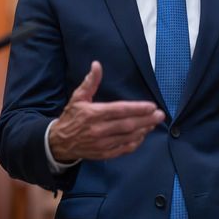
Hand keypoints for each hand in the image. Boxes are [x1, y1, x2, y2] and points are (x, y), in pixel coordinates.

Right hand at [49, 61, 164, 161]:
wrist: (59, 142)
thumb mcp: (78, 97)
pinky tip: (142, 135)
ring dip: (143, 130)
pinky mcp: (103, 154)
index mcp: (93, 114)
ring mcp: (101, 143)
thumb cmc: (71, 117)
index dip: (137, 108)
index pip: (120, 110)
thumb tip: (97, 65)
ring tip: (154, 123)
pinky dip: (135, 143)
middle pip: (128, 124)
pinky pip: (123, 149)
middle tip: (160, 115)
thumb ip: (90, 82)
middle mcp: (98, 130)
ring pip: (127, 137)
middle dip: (146, 119)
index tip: (151, 106)